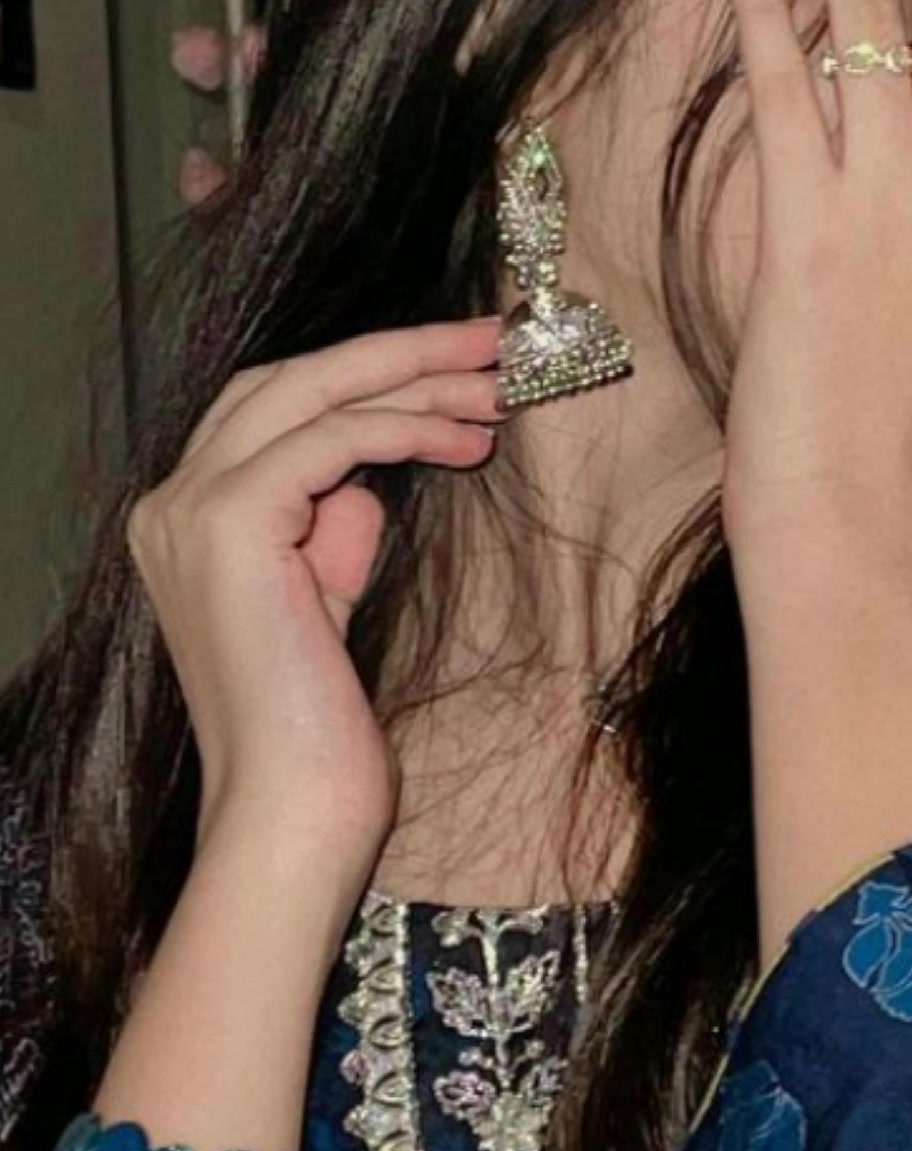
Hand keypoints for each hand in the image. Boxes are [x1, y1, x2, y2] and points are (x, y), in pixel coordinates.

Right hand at [126, 319, 501, 866]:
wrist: (292, 810)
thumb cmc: (318, 730)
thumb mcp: (325, 606)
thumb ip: (330, 537)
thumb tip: (364, 484)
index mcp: (184, 522)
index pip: (275, 407)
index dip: (368, 374)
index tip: (458, 366)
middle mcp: (171, 505)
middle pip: (289, 377)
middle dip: (399, 350)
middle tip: (493, 340)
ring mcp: (190, 511)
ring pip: (312, 392)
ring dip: (418, 381)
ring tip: (500, 389)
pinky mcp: (230, 526)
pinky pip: (331, 438)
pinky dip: (404, 426)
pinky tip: (464, 439)